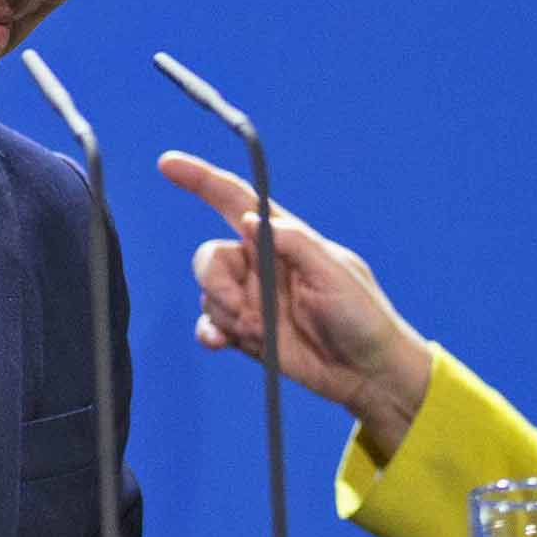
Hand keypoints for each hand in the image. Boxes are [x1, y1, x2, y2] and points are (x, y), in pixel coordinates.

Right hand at [158, 150, 431, 462]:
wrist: (367, 372)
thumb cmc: (362, 315)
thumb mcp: (336, 272)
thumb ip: (295, 243)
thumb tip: (250, 219)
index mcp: (284, 240)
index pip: (236, 200)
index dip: (202, 180)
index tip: (168, 164)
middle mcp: (262, 265)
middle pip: (211, 256)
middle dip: (214, 279)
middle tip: (241, 307)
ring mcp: (252, 299)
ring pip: (208, 293)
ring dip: (224, 312)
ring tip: (259, 331)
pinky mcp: (246, 333)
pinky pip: (210, 324)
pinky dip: (209, 331)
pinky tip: (222, 342)